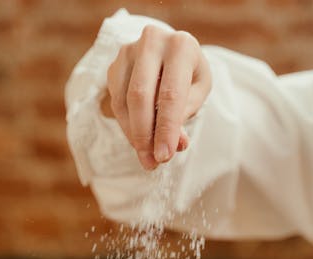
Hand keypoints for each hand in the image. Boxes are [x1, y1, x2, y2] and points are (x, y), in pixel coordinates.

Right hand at [102, 25, 211, 169]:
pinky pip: (116, 102)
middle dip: (145, 135)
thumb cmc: (188, 75)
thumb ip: (185, 116)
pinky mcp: (114, 65)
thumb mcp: (197, 93)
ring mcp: (128, 51)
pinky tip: (138, 137)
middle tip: (151, 162)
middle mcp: (152, 42)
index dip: (166, 129)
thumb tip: (174, 145)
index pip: (170, 94)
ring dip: (133, 135)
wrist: (170, 54)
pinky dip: (127, 126)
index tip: (164, 156)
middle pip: (140, 96)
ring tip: (146, 156)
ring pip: (124, 102)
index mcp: (181, 46)